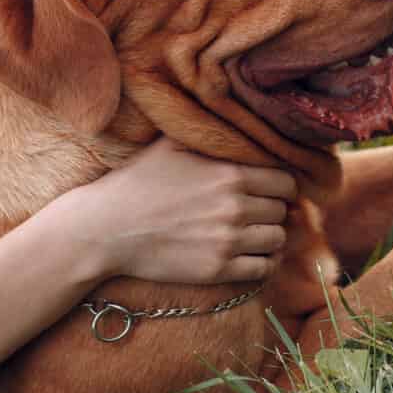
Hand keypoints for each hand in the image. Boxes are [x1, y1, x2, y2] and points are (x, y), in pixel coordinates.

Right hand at [59, 138, 297, 283]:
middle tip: (259, 209)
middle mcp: (234, 206)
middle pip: (282, 209)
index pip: (285, 180)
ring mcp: (227, 240)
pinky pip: (264, 268)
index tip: (270, 188)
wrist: (107, 227)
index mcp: (230, 173)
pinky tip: (253, 254)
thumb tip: (237, 123)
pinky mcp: (217, 269)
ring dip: (270, 234)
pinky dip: (265, 262)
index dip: (280, 184)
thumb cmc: (139, 181)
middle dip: (274, 208)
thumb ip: (211, 134)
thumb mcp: (174, 144)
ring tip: (256, 231)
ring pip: (278, 238)